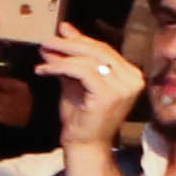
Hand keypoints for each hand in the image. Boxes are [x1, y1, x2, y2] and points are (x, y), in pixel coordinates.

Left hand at [38, 26, 144, 154]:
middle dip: (70, 43)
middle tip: (47, 40)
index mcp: (130, 74)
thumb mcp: (76, 81)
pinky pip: (81, 72)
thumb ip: (72, 58)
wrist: (84, 143)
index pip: (104, 50)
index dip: (80, 40)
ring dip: (61, 55)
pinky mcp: (109, 95)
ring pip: (89, 61)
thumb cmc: (81, 115)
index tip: (60, 31)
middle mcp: (133, 79)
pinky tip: (43, 70)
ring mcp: (124, 87)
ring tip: (42, 54)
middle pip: (98, 51)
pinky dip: (60, 67)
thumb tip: (63, 31)